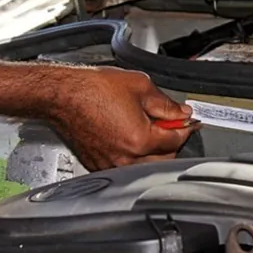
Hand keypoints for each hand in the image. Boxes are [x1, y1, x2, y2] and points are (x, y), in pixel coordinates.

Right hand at [45, 66, 198, 170]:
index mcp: (140, 140)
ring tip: (149, 129)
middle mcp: (126, 158)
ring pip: (146, 166)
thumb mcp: (140, 86)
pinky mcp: (99, 165)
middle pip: (165, 159)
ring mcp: (111, 164)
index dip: (186, 127)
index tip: (189, 121)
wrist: (63, 95)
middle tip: (170, 123)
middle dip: (172, 141)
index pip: (177, 139)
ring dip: (154, 152)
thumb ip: (166, 103)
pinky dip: (134, 156)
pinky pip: (126, 166)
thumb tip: (181, 112)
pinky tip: (131, 137)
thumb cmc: (93, 89)